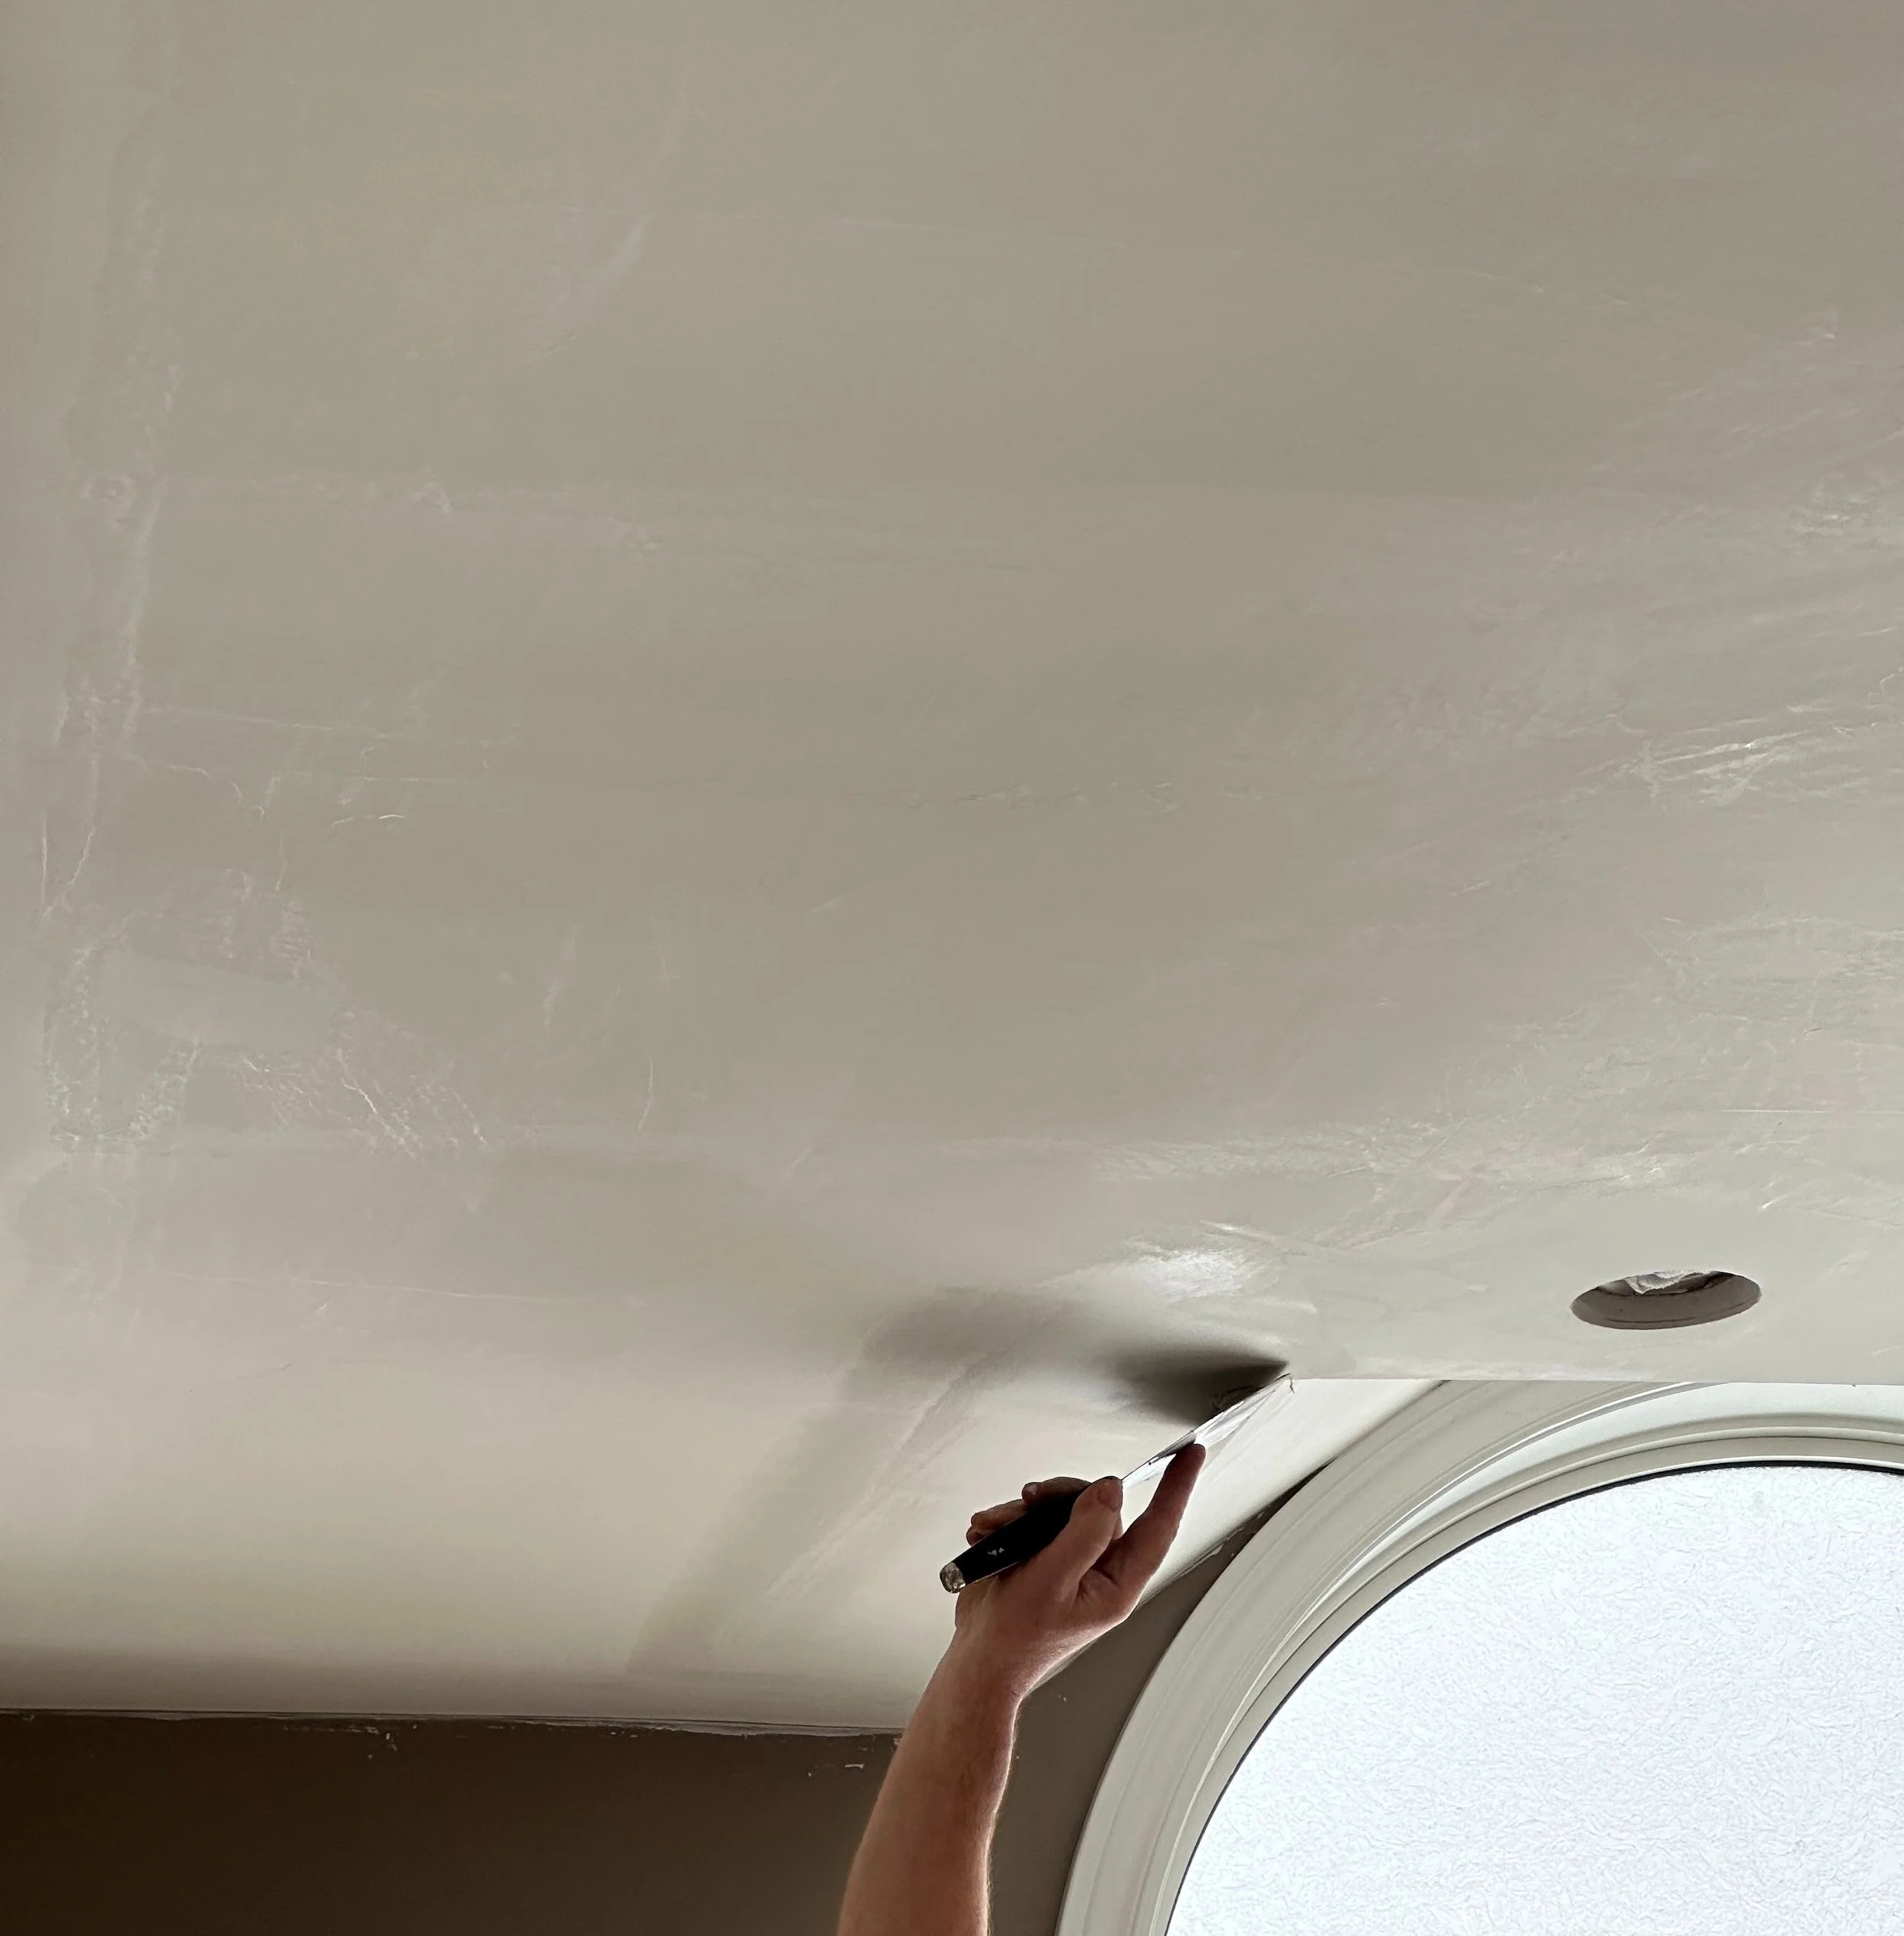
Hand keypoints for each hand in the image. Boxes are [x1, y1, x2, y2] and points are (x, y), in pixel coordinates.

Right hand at [944, 1443, 1204, 1702]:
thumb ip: (1084, 1533)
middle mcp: (1098, 1570)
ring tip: (998, 1529)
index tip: (1191, 1456)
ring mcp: (1072, 1562)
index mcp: (1115, 1584)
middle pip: (1098, 1506)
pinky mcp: (1045, 1555)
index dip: (1177, 1489)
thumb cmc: (1015, 1639)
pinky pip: (1036, 1518)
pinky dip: (1010, 1521)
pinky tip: (991, 1533)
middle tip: (1032, 1500)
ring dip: (1024, 1511)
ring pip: (1063, 1508)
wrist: (979, 1657)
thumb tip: (1109, 1493)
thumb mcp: (1052, 1581)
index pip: (1158, 1527)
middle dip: (1059, 1495)